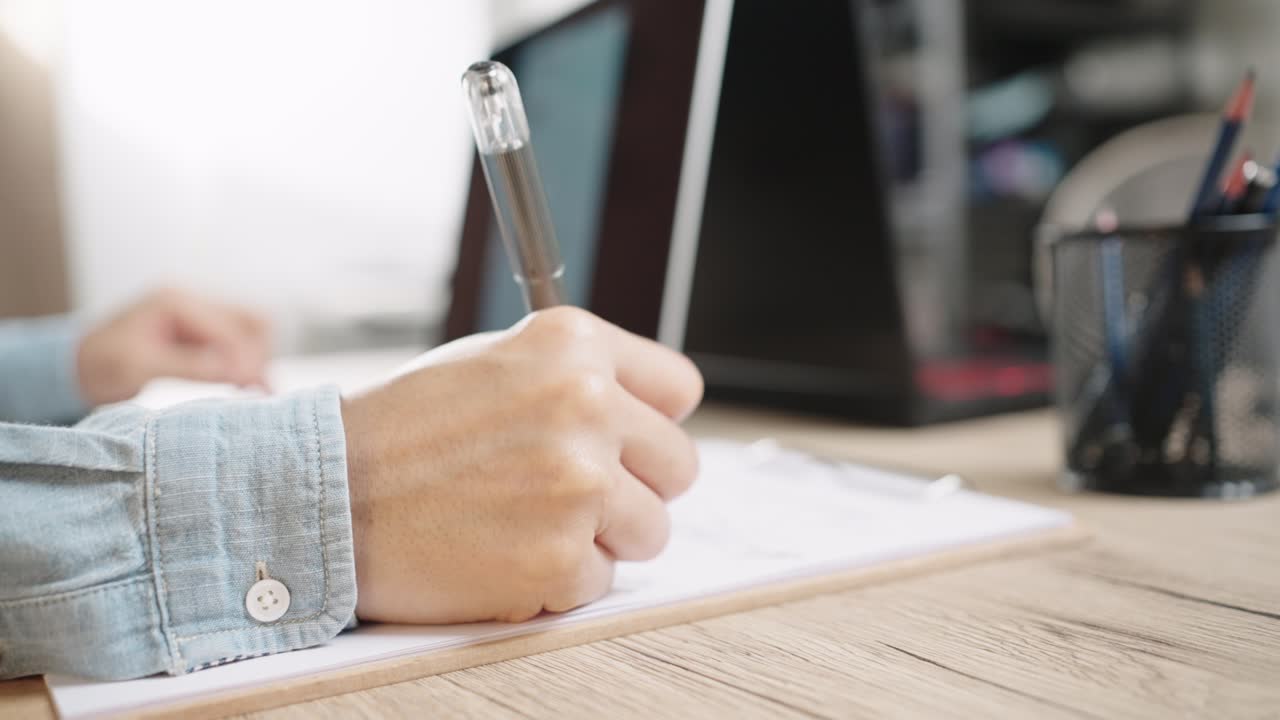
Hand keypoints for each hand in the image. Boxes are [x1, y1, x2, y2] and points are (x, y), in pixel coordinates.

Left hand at [77, 287, 271, 404]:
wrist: (77, 366)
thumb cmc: (100, 364)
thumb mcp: (140, 366)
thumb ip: (190, 365)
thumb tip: (236, 371)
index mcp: (175, 301)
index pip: (228, 328)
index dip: (245, 359)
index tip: (255, 389)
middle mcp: (191, 301)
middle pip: (249, 321)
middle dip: (258, 355)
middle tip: (260, 391)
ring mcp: (197, 315)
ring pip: (249, 330)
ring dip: (256, 358)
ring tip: (257, 390)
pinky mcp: (199, 332)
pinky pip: (236, 342)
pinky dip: (245, 362)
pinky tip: (246, 384)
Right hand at [342, 307, 702, 623]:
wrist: (324, 495)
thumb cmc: (403, 430)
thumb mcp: (494, 360)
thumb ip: (578, 376)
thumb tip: (654, 408)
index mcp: (573, 345)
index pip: (680, 388)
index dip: (652, 421)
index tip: (629, 441)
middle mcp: (585, 405)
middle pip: (678, 466)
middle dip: (634, 485)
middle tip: (569, 491)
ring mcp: (577, 485)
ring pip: (652, 529)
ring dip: (600, 535)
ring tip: (528, 519)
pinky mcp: (558, 558)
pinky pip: (601, 579)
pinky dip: (559, 578)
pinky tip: (504, 551)